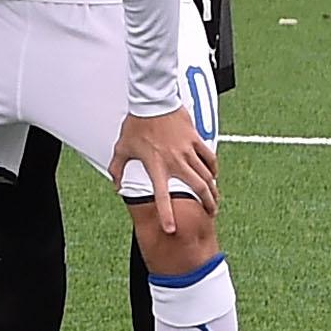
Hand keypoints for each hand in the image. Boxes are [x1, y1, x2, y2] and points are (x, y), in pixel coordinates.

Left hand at [112, 107, 217, 230]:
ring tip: (214, 198)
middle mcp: (175, 161)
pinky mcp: (196, 140)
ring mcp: (188, 150)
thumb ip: (118, 168)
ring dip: (212, 188)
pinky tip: (213, 175)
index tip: (171, 229)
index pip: (161, 196)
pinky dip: (213, 168)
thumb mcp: (122, 147)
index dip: (166, 214)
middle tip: (211, 212)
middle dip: (208, 203)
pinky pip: (209, 158)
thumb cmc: (137, 124)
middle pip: (198, 188)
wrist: (152, 101)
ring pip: (207, 175)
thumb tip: (116, 185)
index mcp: (156, 165)